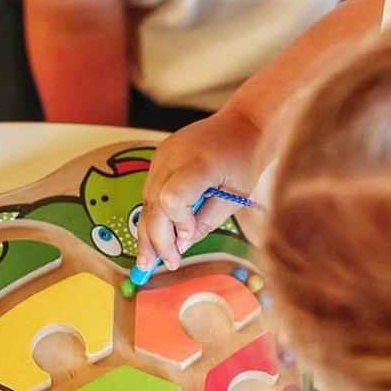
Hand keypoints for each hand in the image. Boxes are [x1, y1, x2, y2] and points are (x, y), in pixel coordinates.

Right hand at [137, 107, 261, 270]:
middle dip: (154, 238)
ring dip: (147, 230)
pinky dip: (153, 213)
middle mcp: (174, 156)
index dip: (177, 223)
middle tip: (152, 267)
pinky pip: (150, 189)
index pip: (172, 198)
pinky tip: (156, 236)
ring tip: (146, 260)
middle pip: (153, 203)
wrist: (242, 124)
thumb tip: (181, 245)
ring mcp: (163, 154)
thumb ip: (207, 221)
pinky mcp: (159, 156)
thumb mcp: (235, 197)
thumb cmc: (244, 161)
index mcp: (199, 164)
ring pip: (146, 198)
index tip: (188, 239)